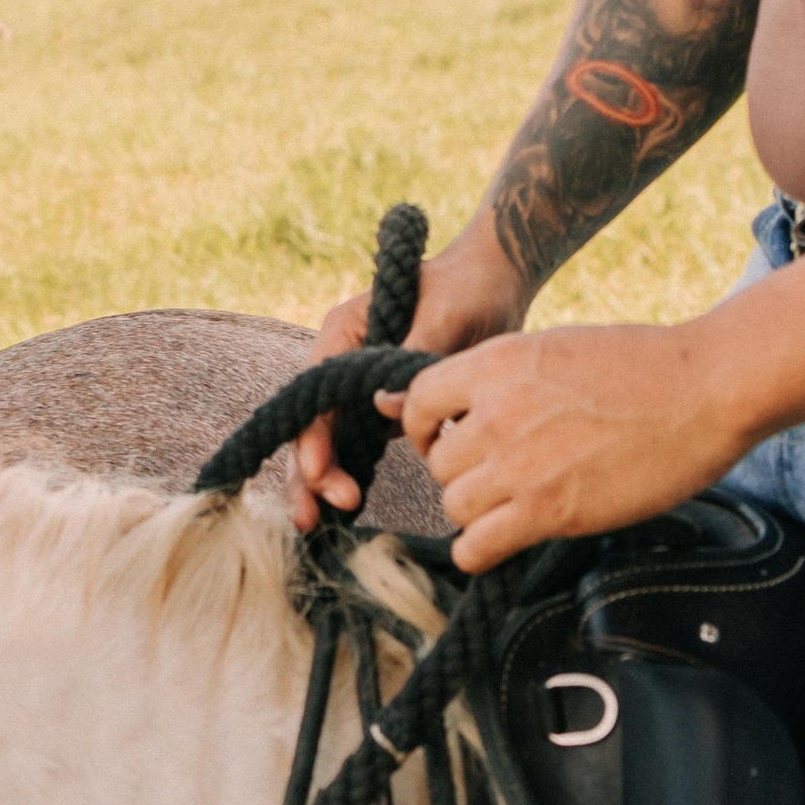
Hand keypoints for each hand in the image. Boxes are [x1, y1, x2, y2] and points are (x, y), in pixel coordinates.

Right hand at [286, 221, 529, 530]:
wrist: (496, 281)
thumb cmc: (464, 288)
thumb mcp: (440, 317)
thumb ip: (410, 361)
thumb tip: (386, 410)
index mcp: (343, 335)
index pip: (314, 393)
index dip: (311, 438)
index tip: (320, 475)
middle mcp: (343, 365)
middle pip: (313, 425)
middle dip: (308, 473)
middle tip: (312, 518)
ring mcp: (362, 388)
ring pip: (333, 442)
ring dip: (326, 481)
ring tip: (324, 522)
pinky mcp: (387, 405)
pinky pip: (363, 445)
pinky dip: (354, 473)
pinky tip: (350, 509)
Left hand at [392, 317, 749, 572]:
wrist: (704, 389)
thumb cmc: (641, 366)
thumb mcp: (553, 348)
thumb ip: (494, 376)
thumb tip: (429, 398)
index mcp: (495, 363)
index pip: (417, 403)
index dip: (425, 428)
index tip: (448, 439)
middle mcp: (496, 412)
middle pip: (437, 464)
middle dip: (461, 474)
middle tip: (498, 476)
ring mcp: (519, 464)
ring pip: (453, 506)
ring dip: (476, 512)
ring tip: (511, 505)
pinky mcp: (549, 510)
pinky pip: (477, 547)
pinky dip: (479, 552)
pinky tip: (503, 541)